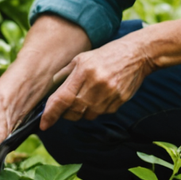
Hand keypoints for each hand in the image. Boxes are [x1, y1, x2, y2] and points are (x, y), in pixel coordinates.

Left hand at [41, 32, 156, 125]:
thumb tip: (49, 92)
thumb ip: (64, 74)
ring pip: (87, 115)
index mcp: (83, 71)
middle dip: (66, 113)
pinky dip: (96, 109)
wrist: (137, 55)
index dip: (50, 114)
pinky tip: (101, 95)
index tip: (43, 124)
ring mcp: (109, 94)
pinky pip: (101, 113)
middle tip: (67, 105)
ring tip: (87, 96)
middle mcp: (96, 84)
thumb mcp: (82, 58)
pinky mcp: (119, 101)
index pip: (62, 99)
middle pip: (73, 111)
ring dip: (82, 111)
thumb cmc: (106, 55)